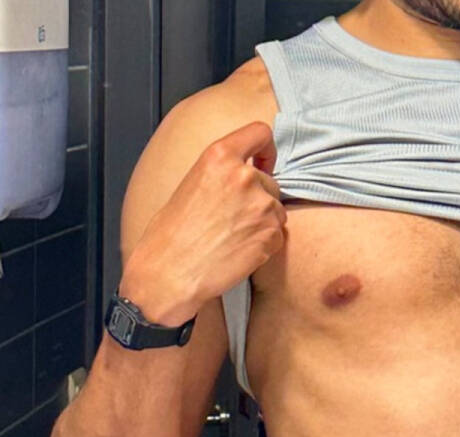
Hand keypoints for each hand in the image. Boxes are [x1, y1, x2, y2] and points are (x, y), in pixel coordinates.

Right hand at [121, 123, 286, 324]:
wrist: (172, 271)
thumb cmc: (173, 233)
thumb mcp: (193, 183)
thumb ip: (222, 173)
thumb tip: (247, 174)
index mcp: (220, 156)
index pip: (260, 133)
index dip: (266, 149)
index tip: (263, 162)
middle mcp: (244, 176)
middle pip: (270, 181)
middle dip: (258, 198)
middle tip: (233, 219)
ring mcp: (261, 206)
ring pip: (276, 210)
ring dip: (262, 223)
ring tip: (233, 237)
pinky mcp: (271, 235)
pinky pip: (278, 236)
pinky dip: (265, 244)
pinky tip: (240, 251)